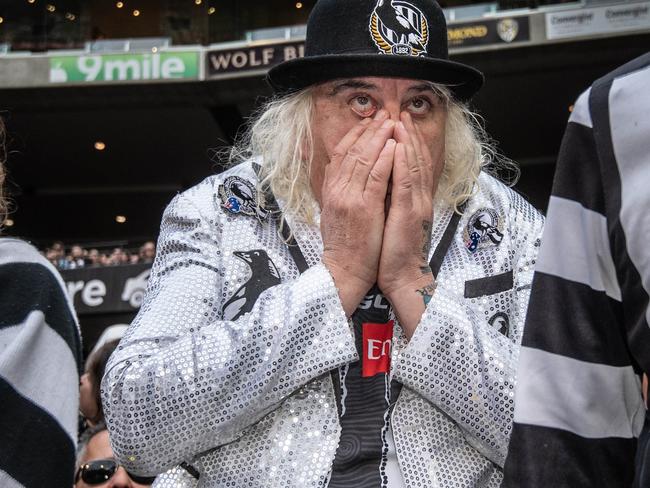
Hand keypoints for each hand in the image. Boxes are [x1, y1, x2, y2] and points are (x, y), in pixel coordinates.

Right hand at [320, 110, 394, 315]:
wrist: (344, 271)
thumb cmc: (345, 246)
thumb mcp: (335, 214)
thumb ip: (339, 192)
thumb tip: (344, 174)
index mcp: (330, 191)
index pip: (341, 154)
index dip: (355, 135)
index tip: (368, 122)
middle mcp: (337, 190)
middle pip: (352, 151)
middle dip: (370, 130)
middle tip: (384, 115)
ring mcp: (349, 198)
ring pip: (364, 159)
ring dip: (379, 138)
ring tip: (392, 122)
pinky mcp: (363, 207)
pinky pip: (375, 177)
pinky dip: (385, 159)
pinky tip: (393, 146)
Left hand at [378, 112, 441, 336]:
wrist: (402, 277)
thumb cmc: (393, 250)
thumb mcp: (393, 219)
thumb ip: (392, 198)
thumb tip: (381, 179)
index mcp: (413, 199)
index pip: (412, 164)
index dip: (408, 142)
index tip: (400, 123)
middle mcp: (418, 198)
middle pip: (415, 160)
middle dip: (408, 135)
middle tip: (401, 113)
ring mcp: (415, 205)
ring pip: (413, 166)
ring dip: (407, 141)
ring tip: (400, 121)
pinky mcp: (407, 214)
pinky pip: (406, 183)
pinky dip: (404, 163)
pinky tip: (399, 147)